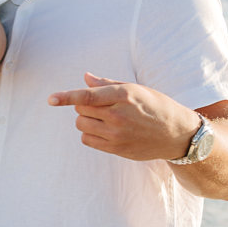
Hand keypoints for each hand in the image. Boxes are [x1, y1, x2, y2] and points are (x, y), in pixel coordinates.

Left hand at [48, 72, 199, 160]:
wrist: (176, 134)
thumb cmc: (155, 106)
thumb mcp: (135, 89)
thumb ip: (107, 84)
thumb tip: (85, 78)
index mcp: (124, 95)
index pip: (88, 96)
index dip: (66, 96)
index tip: (51, 99)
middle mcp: (118, 115)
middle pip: (81, 108)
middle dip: (84, 104)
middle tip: (101, 105)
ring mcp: (117, 134)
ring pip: (81, 124)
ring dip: (86, 119)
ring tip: (104, 118)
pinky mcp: (116, 149)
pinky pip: (87, 139)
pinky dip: (89, 133)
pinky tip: (104, 130)